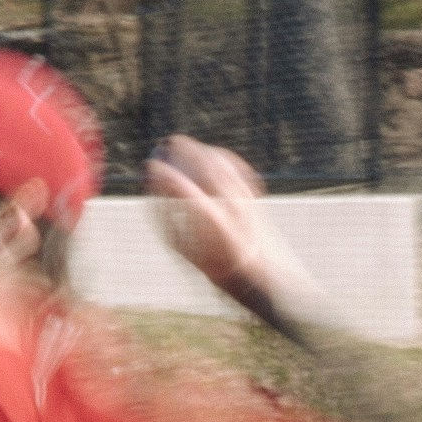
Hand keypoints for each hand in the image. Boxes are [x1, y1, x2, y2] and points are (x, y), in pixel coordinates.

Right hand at [146, 137, 315, 327]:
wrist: (269, 278)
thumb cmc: (224, 272)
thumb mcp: (194, 259)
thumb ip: (173, 231)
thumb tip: (154, 202)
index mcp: (219, 230)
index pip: (190, 196)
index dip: (169, 179)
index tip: (151, 168)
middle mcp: (237, 212)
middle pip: (210, 171)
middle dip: (187, 152)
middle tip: (167, 143)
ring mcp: (250, 203)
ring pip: (226, 167)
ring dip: (204, 151)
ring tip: (187, 146)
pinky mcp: (258, 199)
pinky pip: (240, 170)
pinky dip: (224, 158)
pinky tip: (212, 154)